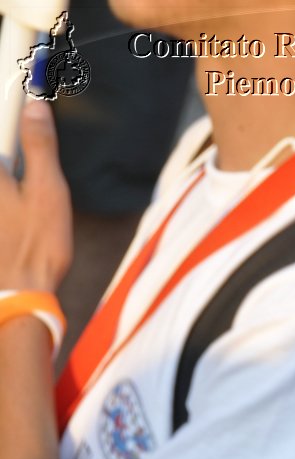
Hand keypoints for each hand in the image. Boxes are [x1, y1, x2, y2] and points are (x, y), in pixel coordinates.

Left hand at [0, 99, 71, 292]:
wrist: (16, 294)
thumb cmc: (36, 245)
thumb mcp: (48, 192)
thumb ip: (39, 146)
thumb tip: (35, 107)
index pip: (2, 124)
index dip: (12, 100)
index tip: (27, 86)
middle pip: (2, 154)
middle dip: (14, 147)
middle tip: (32, 127)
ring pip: (3, 172)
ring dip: (14, 169)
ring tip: (24, 192)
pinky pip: (4, 193)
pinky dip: (11, 182)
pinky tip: (17, 199)